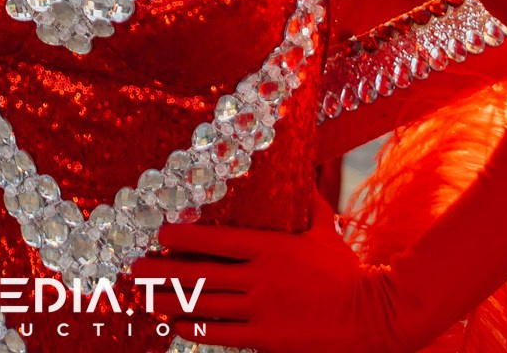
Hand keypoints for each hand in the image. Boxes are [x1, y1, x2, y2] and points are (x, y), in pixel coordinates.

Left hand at [132, 196, 399, 352]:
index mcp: (270, 247)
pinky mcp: (266, 337)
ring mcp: (261, 310)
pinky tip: (176, 323)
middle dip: (161, 270)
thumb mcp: (324, 230)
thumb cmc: (348, 270)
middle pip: (198, 273)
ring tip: (142, 297)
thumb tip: (298, 171)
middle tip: (132, 267)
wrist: (374, 316)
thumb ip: (306, 202)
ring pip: (203, 303)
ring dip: (168, 300)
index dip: (182, 237)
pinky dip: (194, 328)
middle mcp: (259, 278)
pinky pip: (220, 334)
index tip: (158, 234)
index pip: (215, 240)